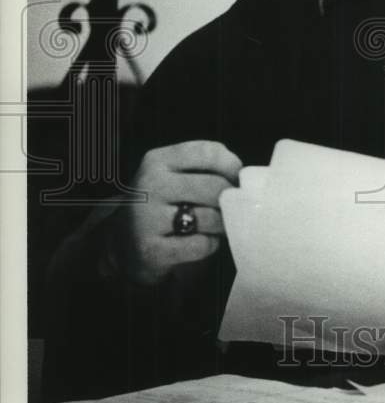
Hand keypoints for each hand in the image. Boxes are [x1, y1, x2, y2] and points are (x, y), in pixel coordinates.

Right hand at [104, 141, 242, 285]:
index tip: (237, 179)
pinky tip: (203, 242)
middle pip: (215, 187)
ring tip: (214, 226)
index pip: (209, 152)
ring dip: (221, 226)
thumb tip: (245, 177)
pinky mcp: (151, 249)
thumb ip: (204, 169)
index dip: (232, 166)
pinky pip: (201, 245)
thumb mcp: (173, 176)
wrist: (121, 244)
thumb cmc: (162, 206)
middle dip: (230, 201)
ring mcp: (147, 218)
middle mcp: (150, 184)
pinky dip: (210, 245)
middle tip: (230, 209)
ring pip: (211, 217)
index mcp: (158, 160)